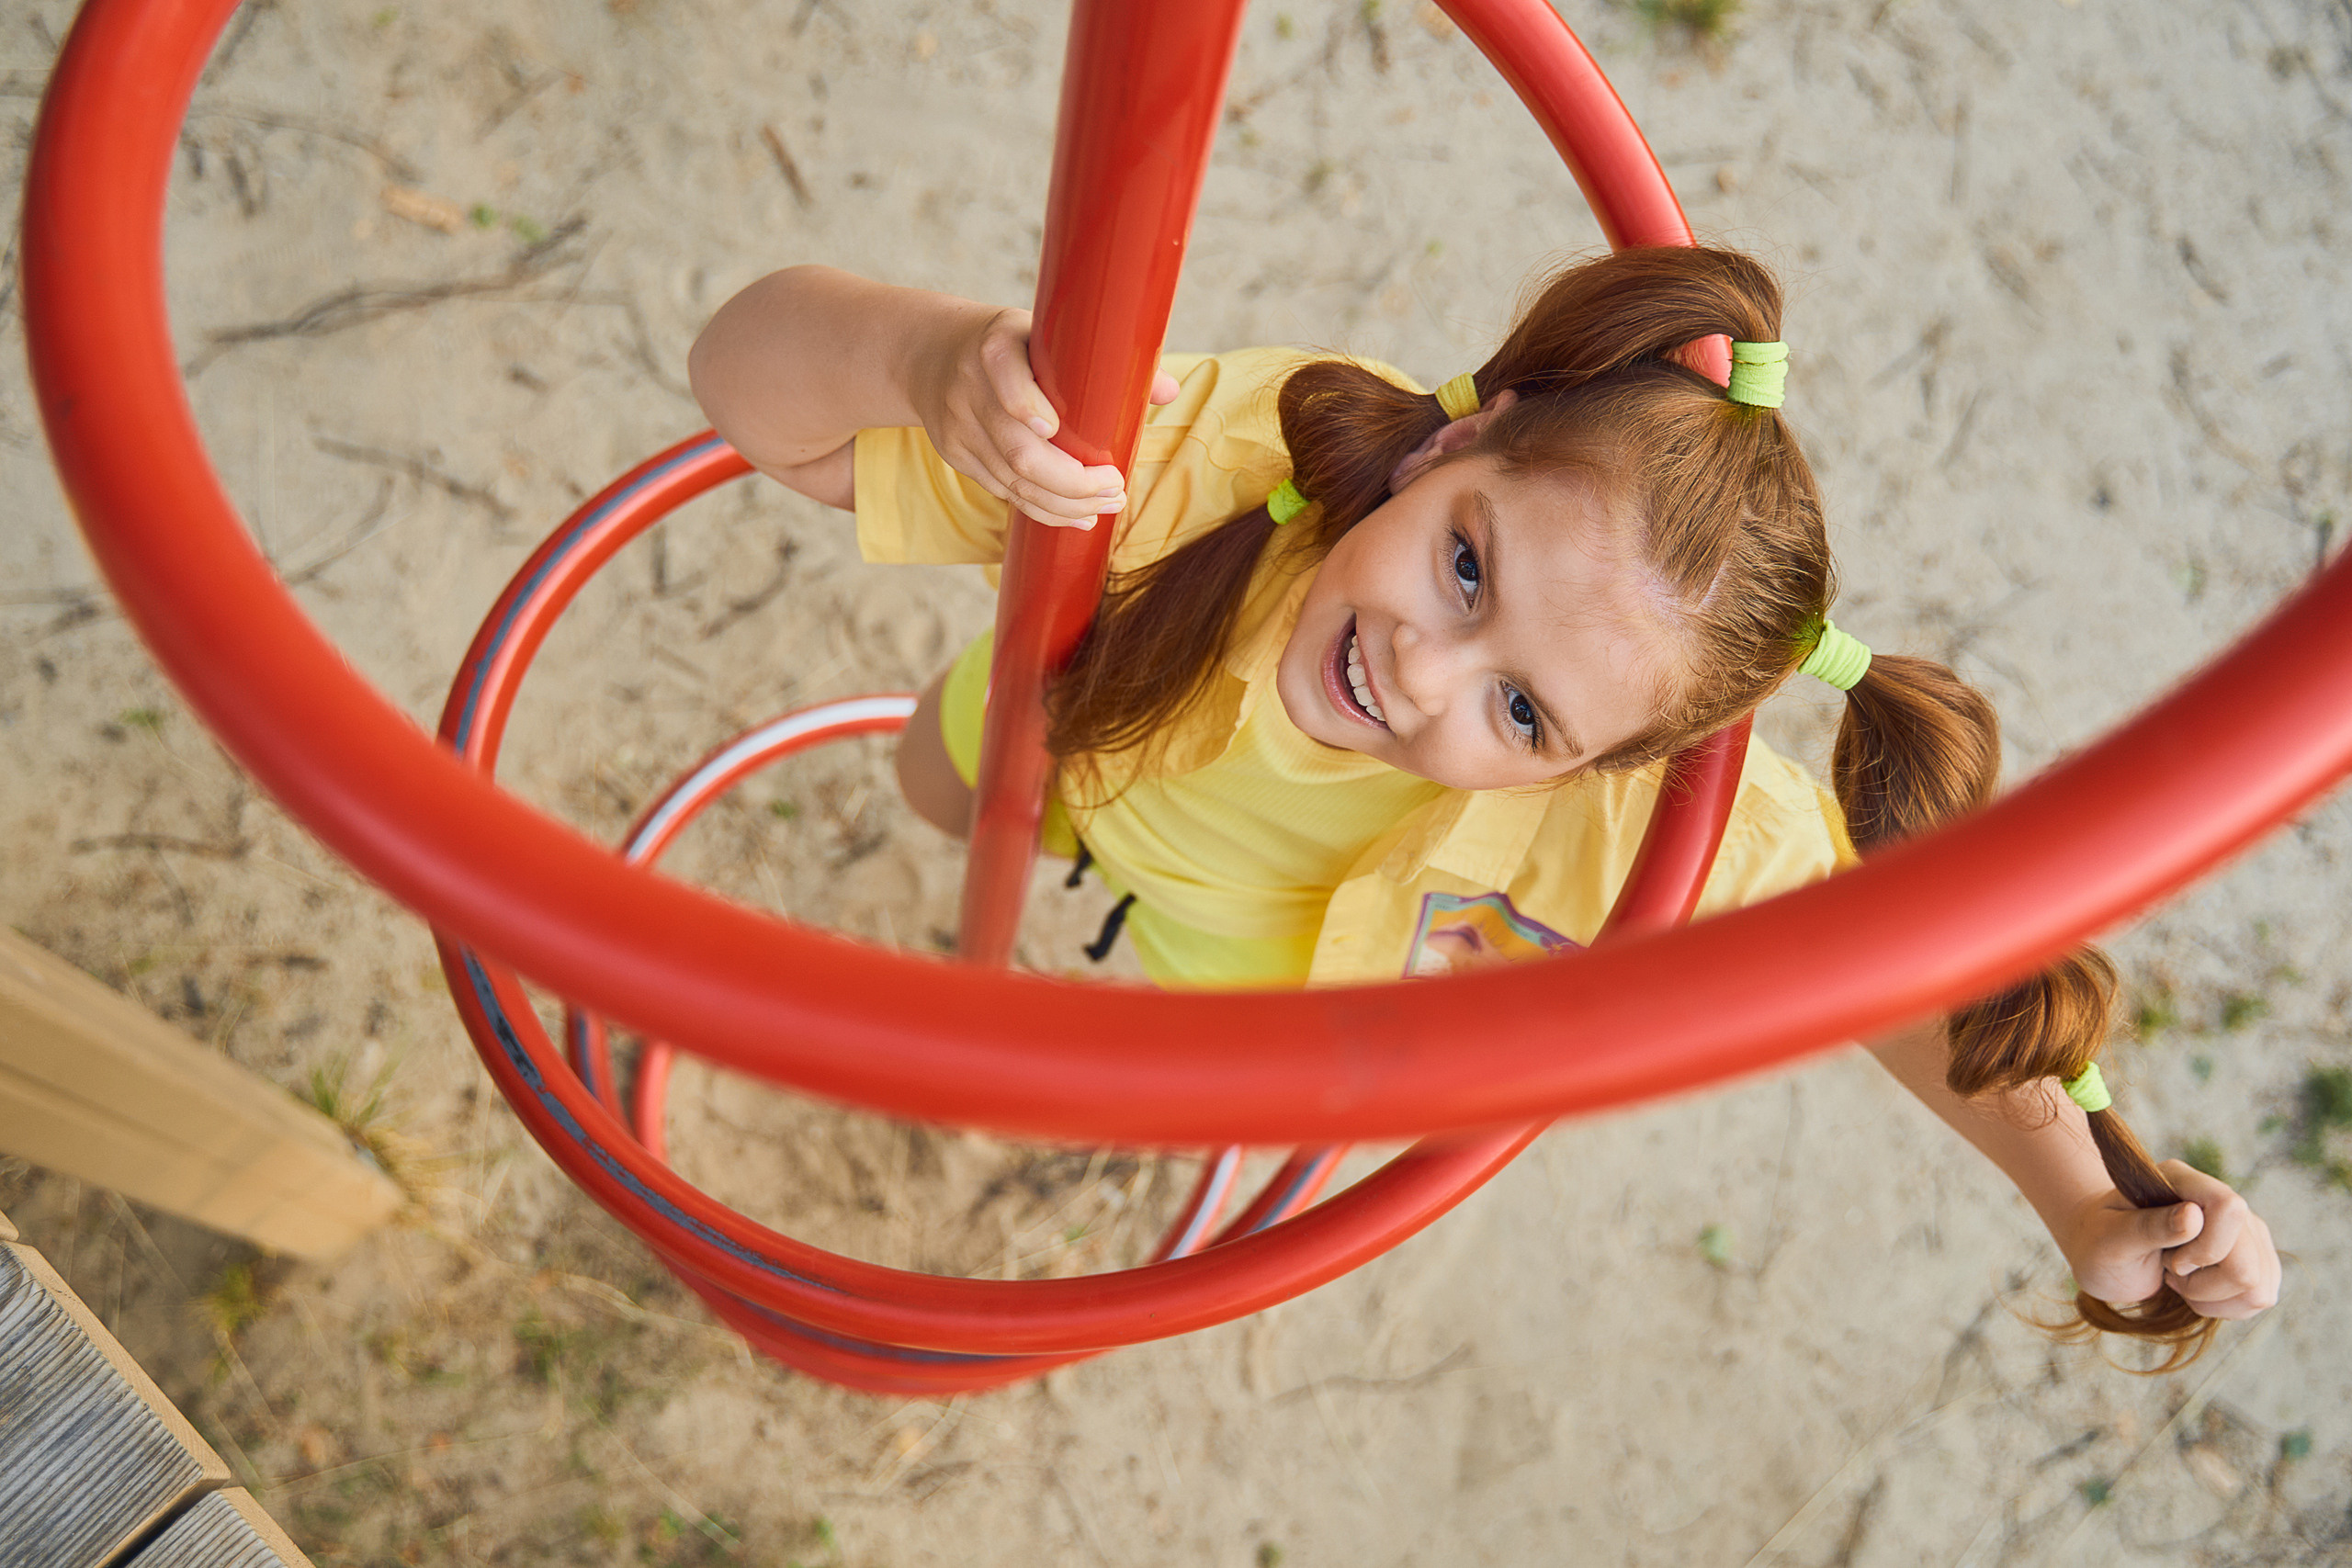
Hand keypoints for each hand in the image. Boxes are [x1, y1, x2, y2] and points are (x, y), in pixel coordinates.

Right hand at [905, 305, 1180, 528]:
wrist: (928, 355)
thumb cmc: (1012, 344)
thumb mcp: (1045, 333)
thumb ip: (1105, 360)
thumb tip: (1166, 391)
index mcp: (994, 346)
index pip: (1004, 375)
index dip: (1025, 404)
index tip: (1055, 428)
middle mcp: (969, 388)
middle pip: (1018, 450)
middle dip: (1073, 482)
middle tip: (1116, 490)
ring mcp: (958, 427)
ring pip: (1012, 482)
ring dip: (1064, 504)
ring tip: (1106, 507)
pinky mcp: (955, 456)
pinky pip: (1001, 492)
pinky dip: (1042, 509)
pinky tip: (1076, 516)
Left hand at [2061, 1161, 2280, 1320]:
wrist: (2105, 1253)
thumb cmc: (2098, 1242)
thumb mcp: (2109, 1237)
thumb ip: (2148, 1226)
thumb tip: (2194, 1216)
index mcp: (2182, 1181)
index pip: (2229, 1208)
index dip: (2205, 1248)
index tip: (2170, 1261)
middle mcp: (2222, 1200)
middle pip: (2247, 1260)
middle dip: (2203, 1283)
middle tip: (2168, 1270)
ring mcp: (2244, 1230)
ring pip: (2258, 1285)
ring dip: (2213, 1297)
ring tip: (2179, 1278)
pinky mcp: (2255, 1257)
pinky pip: (2261, 1296)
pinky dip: (2225, 1306)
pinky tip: (2197, 1290)